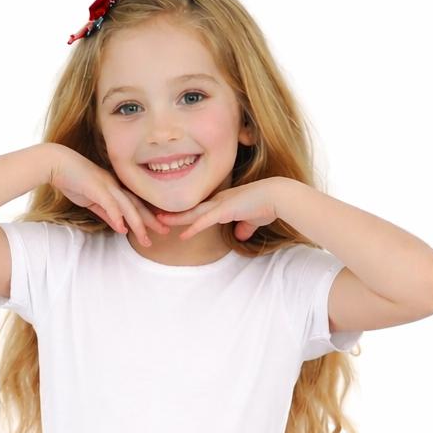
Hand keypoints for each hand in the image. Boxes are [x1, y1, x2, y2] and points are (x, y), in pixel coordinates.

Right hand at [48, 146, 170, 245]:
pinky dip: (117, 216)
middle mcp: (114, 186)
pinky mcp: (95, 187)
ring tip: (145, 240)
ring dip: (138, 224)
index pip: (136, 204)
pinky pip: (109, 203)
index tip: (160, 227)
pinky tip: (122, 229)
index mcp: (115, 188)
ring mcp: (106, 185)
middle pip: (137, 205)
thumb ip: (107, 213)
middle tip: (166, 232)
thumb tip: (120, 227)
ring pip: (127, 206)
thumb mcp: (93, 201)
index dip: (148, 216)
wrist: (56, 163)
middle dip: (152, 220)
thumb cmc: (73, 180)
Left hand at [158, 177, 282, 241]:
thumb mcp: (252, 220)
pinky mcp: (226, 210)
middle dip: (173, 212)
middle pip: (191, 208)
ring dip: (176, 218)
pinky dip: (193, 227)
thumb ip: (244, 227)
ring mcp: (221, 205)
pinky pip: (205, 221)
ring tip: (159, 221)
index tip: (171, 216)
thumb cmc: (267, 206)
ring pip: (193, 213)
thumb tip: (240, 235)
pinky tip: (183, 235)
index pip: (199, 208)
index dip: (185, 212)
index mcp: (223, 202)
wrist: (276, 196)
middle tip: (155, 215)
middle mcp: (218, 201)